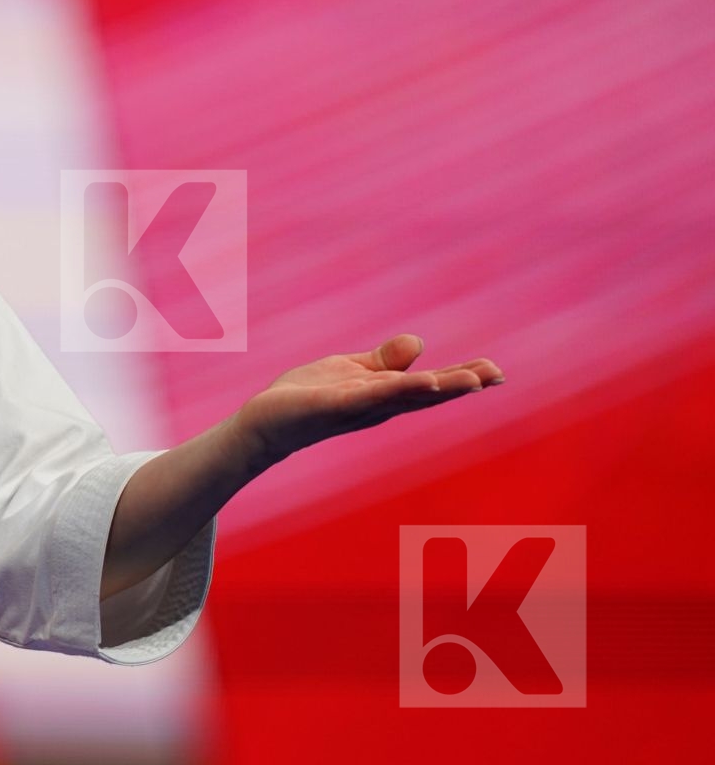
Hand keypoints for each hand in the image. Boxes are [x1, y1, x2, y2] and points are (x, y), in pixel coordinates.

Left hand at [233, 333, 504, 469]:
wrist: (266, 420)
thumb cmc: (309, 396)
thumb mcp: (352, 370)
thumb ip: (384, 360)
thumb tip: (420, 343)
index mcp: (385, 395)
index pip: (430, 385)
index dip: (462, 379)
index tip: (496, 371)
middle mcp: (379, 406)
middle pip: (427, 393)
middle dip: (462, 384)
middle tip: (498, 374)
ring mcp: (359, 407)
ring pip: (406, 396)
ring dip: (439, 388)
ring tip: (471, 380)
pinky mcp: (336, 405)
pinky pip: (371, 396)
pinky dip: (398, 388)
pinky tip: (423, 381)